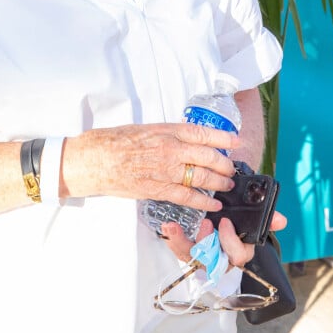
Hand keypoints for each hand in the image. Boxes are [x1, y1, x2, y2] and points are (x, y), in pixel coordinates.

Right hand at [65, 122, 237, 211]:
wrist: (95, 159)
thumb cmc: (116, 141)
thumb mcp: (146, 128)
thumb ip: (168, 135)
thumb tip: (188, 141)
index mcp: (167, 130)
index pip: (204, 133)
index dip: (224, 137)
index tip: (237, 141)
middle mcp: (170, 148)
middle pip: (209, 157)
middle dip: (225, 165)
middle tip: (231, 170)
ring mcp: (165, 170)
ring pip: (202, 178)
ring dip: (218, 183)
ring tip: (226, 185)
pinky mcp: (158, 189)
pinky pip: (187, 197)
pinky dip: (203, 201)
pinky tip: (213, 204)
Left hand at [161, 209, 287, 267]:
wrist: (219, 224)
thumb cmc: (236, 224)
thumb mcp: (250, 220)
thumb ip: (266, 219)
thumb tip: (282, 220)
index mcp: (239, 250)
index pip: (239, 254)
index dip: (231, 241)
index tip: (225, 222)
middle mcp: (221, 258)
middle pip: (214, 260)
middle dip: (208, 242)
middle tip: (205, 223)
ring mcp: (204, 257)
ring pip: (194, 257)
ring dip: (184, 242)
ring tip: (175, 227)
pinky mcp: (189, 253)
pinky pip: (180, 250)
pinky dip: (173, 239)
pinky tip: (168, 226)